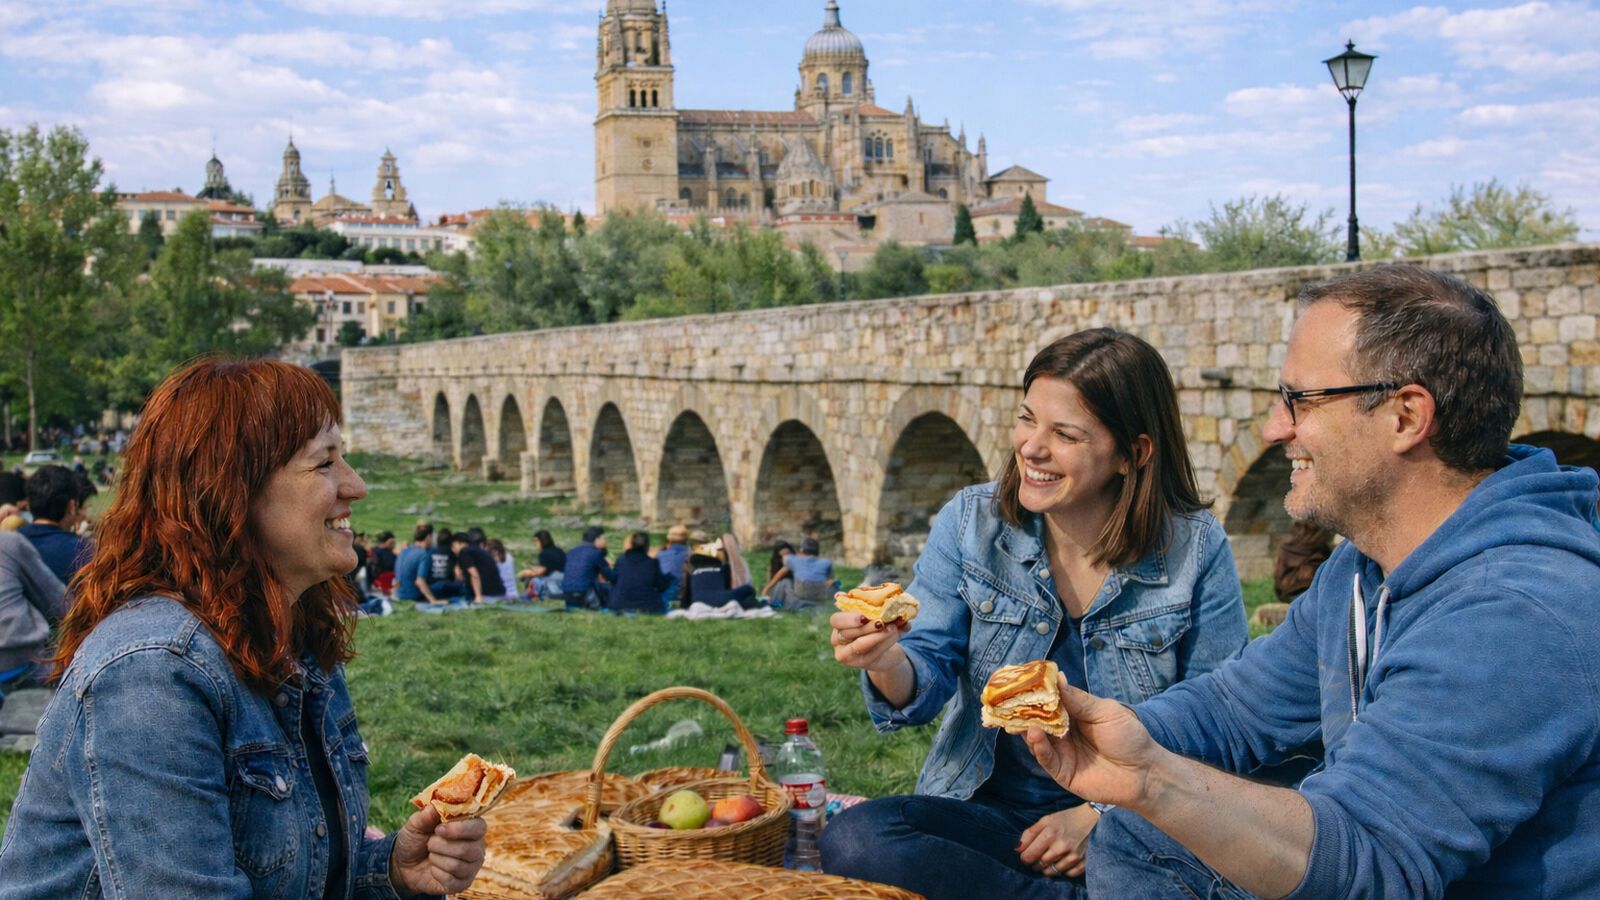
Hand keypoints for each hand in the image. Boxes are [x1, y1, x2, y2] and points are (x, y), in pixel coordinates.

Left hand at [390, 804, 486, 895]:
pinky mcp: (463, 883)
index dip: (460, 829)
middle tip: (430, 843)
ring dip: (436, 859)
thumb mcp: (415, 826)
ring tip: (431, 855)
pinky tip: (433, 869)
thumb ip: (424, 817)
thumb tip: (433, 808)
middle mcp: (476, 846)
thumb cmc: (416, 840)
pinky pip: (451, 880)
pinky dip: (436, 873)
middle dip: (442, 846)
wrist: (405, 865)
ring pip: (457, 865)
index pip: (479, 827)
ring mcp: (471, 866)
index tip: (438, 829)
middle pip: (468, 849)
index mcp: (471, 826)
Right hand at [828, 611, 910, 672]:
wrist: (885, 650)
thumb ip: (877, 604)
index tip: (864, 617)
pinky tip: (896, 634)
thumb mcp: (875, 612)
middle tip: (882, 622)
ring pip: (860, 644)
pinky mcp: (860, 663)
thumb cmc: (876, 625)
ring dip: (878, 635)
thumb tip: (879, 596)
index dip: (849, 619)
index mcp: (838, 623)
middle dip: (866, 627)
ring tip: (893, 628)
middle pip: (848, 633)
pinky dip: (885, 642)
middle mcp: (837, 639)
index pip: (836, 620)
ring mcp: (847, 654)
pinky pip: (872, 653)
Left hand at [1017, 804, 1098, 878]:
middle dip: (1036, 863)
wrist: (1093, 819)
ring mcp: (1074, 856)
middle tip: (1039, 856)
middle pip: (1039, 865)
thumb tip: (1017, 849)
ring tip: (1050, 858)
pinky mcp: (1084, 863)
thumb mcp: (1046, 820)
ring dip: (1048, 868)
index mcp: (1050, 834)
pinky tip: (1063, 861)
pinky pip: (1068, 874)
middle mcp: (1061, 847)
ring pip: (1052, 872)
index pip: (1029, 856)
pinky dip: (1063, 870)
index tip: (1026, 855)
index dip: (1025, 857)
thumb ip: (1029, 833)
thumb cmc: (1067, 819)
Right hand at [1024, 676, 1163, 809]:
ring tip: (1021, 718)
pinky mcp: (1062, 772)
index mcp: (1075, 714)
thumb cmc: (1129, 737)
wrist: (1145, 773)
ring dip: (1027, 727)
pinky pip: (1045, 758)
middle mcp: (1064, 732)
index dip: (1035, 692)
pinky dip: (1037, 746)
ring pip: (1036, 738)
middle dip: (1023, 710)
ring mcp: (1062, 752)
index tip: (1019, 680)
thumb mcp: (1106, 712)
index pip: (1050, 700)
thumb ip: (1079, 700)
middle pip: (1038, 719)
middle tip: (1007, 700)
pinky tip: (1035, 734)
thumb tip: (1057, 678)